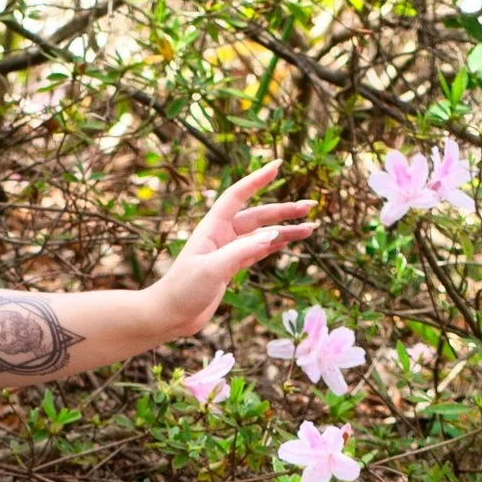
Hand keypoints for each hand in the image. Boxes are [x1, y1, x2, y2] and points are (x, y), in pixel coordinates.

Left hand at [146, 163, 316, 343]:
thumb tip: (272, 235)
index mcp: (212, 228)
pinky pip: (258, 251)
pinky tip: (290, 240)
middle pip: (258, 216)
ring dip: (285, 231)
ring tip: (311, 228)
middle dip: (284, 211)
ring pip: (262, 235)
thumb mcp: (213, 269)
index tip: (278, 165)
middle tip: (310, 206)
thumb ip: (241, 251)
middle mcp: (221, 235)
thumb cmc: (183, 290)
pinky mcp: (231, 268)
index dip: (257, 180)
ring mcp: (227, 251)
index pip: (237, 196)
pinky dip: (275, 246)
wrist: (170, 315)